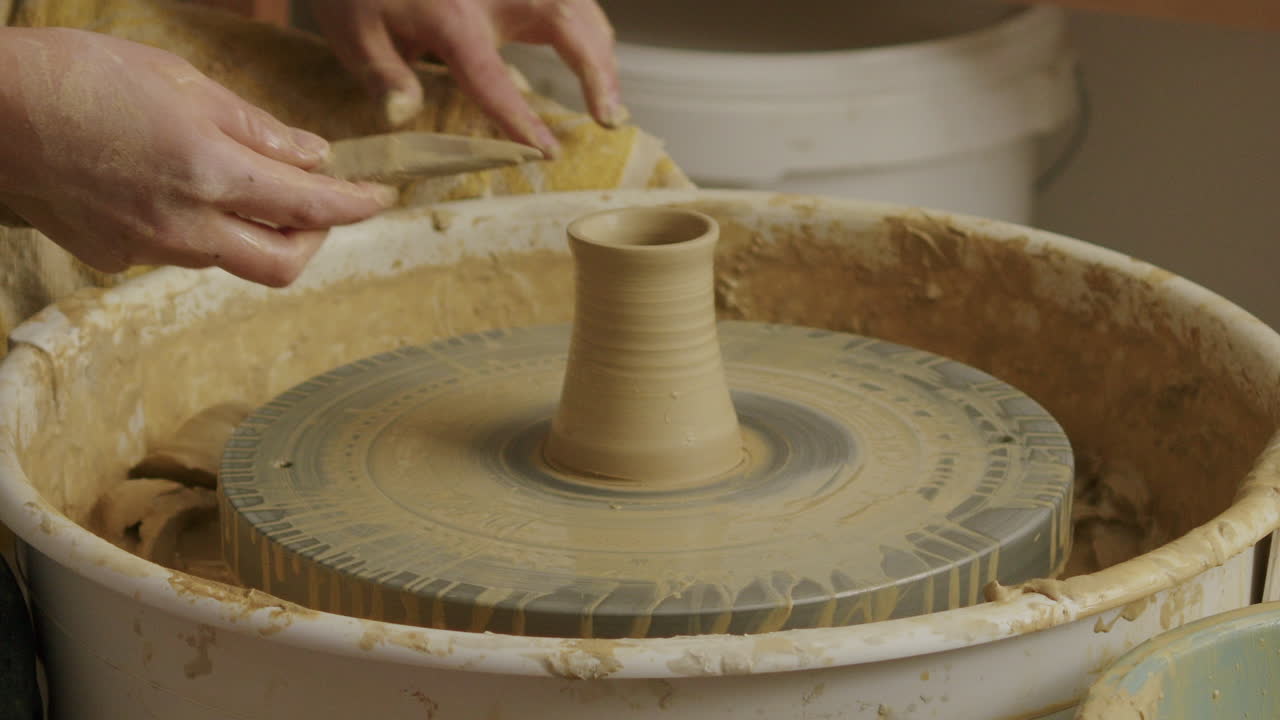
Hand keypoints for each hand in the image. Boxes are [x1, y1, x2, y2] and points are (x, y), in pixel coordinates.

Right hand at [0, 28, 396, 286]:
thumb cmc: (82, 76)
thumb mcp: (182, 81)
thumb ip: (256, 128)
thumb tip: (314, 156)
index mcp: (211, 174)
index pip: (310, 207)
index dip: (354, 206)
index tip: (377, 199)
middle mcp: (186, 227)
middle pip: (281, 264)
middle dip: (313, 240)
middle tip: (316, 205)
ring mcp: (148, 249)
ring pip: (230, 260)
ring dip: (256, 233)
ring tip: (246, 188)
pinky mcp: (114, 256)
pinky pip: (179, 254)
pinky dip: (202, 230)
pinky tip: (177, 191)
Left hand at [309, 0, 623, 156]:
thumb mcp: (353, 29)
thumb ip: (381, 73)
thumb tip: (401, 115)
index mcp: (451, 16)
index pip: (491, 76)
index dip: (518, 119)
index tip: (543, 152)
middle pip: (565, 21)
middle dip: (597, 70)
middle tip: (611, 118)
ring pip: (577, 5)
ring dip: (602, 51)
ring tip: (610, 100)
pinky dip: (589, 28)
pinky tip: (594, 57)